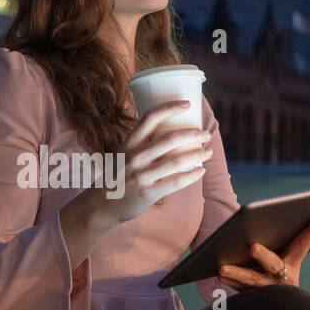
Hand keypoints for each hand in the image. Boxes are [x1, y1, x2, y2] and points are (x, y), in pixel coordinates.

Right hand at [93, 100, 212, 226]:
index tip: (187, 104)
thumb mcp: (122, 154)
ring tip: (208, 152)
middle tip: (205, 134)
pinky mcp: (149, 192)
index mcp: (129, 143)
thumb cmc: (117, 177)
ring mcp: (142, 175)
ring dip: (198, 154)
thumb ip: (141, 144)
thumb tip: (168, 133)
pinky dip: (192, 175)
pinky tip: (201, 171)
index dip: (170, 107)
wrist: (101, 205)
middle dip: (194, 134)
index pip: (150, 118)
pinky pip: (176, 182)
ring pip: (177, 160)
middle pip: (170, 138)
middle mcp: (135, 157)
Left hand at [217, 214, 309, 290]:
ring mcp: (265, 290)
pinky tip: (217, 273)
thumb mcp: (285, 261)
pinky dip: (228, 281)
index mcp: (292, 265)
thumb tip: (291, 216)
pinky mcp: (249, 299)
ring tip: (222, 269)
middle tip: (253, 247)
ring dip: (236, 274)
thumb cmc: (277, 277)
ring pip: (250, 281)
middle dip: (263, 255)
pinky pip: (237, 289)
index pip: (303, 245)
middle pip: (273, 265)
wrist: (274, 309)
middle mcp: (281, 279)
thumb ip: (290, 241)